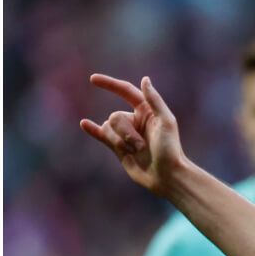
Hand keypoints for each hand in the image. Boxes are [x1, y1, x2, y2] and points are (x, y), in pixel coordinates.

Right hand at [80, 74, 184, 195]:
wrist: (166, 176)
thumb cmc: (170, 149)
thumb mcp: (166, 122)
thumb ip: (155, 101)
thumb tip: (144, 80)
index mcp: (148, 110)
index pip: (126, 91)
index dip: (110, 84)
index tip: (93, 79)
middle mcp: (135, 119)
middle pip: (115, 117)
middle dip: (126, 133)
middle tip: (142, 146)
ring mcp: (126, 133)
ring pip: (108, 128)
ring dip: (120, 142)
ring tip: (137, 152)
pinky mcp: (118, 147)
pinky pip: (101, 135)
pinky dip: (92, 130)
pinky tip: (84, 124)